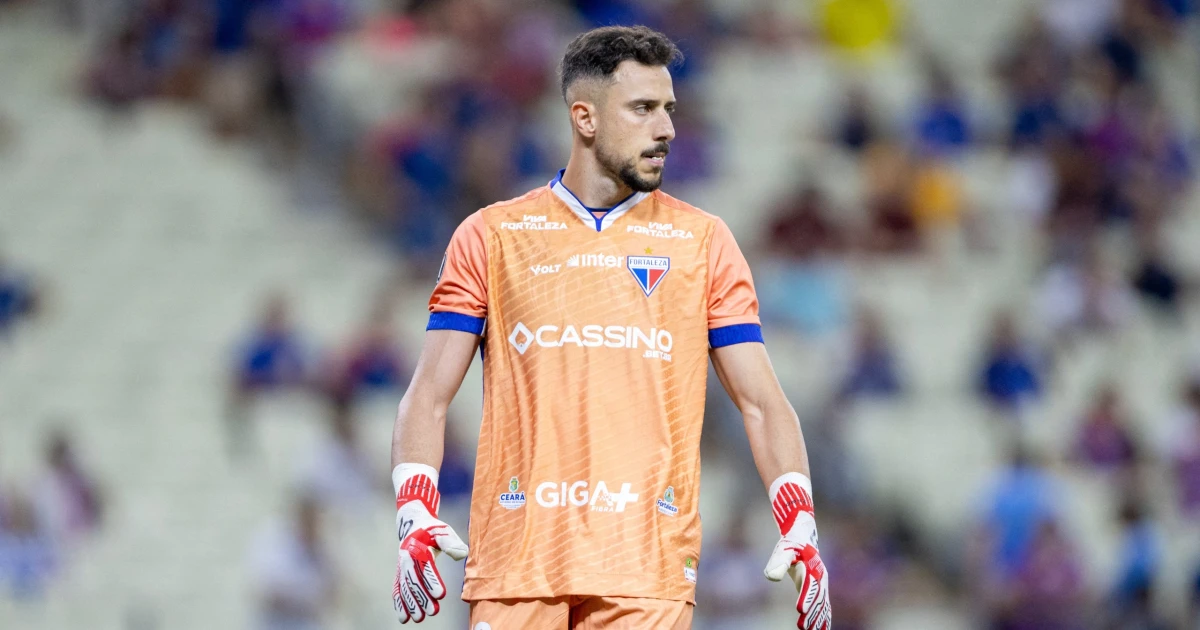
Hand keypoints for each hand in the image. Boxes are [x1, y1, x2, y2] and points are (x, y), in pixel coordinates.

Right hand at [392, 472, 467, 623]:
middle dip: (423, 597)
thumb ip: (451, 542)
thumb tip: (462, 553)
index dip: (432, 580)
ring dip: (411, 604)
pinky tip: (404, 617)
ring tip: (419, 618)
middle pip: (414, 580)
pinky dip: (399, 604)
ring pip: (405, 588)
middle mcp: (407, 558)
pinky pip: (397, 589)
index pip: (426, 566)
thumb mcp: (442, 530)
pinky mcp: (400, 573)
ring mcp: (401, 567)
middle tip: (433, 610)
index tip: (441, 594)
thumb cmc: (431, 528)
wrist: (412, 523)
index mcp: (418, 547)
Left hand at [763, 475, 829, 629]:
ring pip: (822, 603)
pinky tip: (822, 628)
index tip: (800, 610)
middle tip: (803, 627)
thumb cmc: (791, 543)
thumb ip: (778, 562)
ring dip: (819, 618)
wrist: (802, 534)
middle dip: (812, 613)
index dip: (805, 598)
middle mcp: (820, 576)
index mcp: (812, 567)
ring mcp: (822, 582)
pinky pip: (824, 604)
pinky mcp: (819, 586)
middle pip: (817, 598)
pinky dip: (824, 616)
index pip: (809, 586)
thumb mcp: (783, 549)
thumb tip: (771, 577)